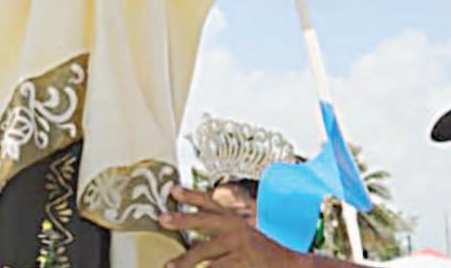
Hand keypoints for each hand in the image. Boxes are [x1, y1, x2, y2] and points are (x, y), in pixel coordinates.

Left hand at [162, 187, 304, 267]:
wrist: (288, 265)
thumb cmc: (257, 251)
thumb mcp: (240, 235)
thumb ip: (217, 231)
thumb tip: (189, 230)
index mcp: (232, 220)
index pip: (210, 203)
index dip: (192, 196)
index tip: (173, 190)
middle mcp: (235, 229)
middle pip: (205, 222)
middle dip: (183, 220)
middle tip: (162, 218)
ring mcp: (240, 246)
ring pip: (206, 252)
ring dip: (185, 261)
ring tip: (168, 266)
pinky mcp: (243, 262)